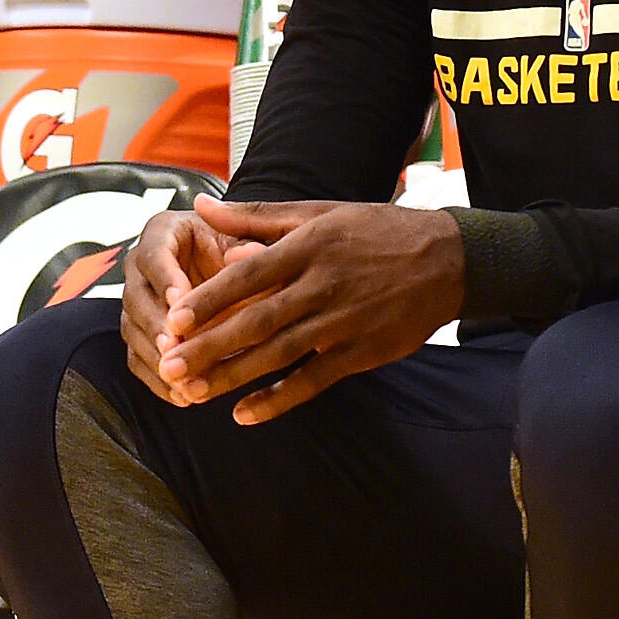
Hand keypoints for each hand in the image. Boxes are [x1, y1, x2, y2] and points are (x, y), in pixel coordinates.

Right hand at [119, 206, 250, 403]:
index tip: (180, 301)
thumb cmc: (240, 250)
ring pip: (133, 330)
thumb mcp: (247, 242)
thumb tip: (251, 255)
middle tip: (173, 347)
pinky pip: (137, 358)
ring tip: (179, 377)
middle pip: (136, 297)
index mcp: (163, 232)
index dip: (166, 280)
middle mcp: (140, 266)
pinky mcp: (139, 333)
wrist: (230, 271)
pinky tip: (180, 395)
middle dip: (155, 325)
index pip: (155, 255)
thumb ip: (248, 249)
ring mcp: (136, 301)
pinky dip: (156, 379)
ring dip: (155, 357)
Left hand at [133, 197, 465, 424]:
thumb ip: (255, 216)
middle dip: (210, 346)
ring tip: (192, 393)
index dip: (211, 299)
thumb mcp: (318, 213)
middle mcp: (323, 285)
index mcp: (309, 247)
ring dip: (233, 376)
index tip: (174, 319)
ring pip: (278, 354)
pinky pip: (312, 382)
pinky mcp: (361, 353)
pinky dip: (277, 400)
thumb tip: (201, 205)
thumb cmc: (375, 231)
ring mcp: (343, 322)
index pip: (249, 276)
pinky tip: (243, 414)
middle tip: (169, 367)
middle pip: (257, 321)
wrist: (449, 260)